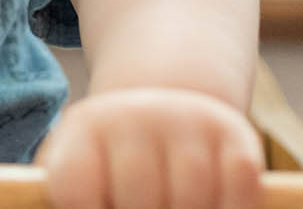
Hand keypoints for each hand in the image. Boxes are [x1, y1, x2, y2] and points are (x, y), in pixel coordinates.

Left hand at [34, 88, 263, 208]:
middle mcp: (135, 115)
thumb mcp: (76, 176)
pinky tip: (211, 205)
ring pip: (192, 203)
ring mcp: (189, 121)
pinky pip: (241, 195)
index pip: (75, 192)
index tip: (98, 207)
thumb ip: (71, 198)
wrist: (168, 103)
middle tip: (140, 203)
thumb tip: (61, 204)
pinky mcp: (237, 134)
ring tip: (171, 205)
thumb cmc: (112, 164)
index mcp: (84, 129)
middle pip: (138, 203)